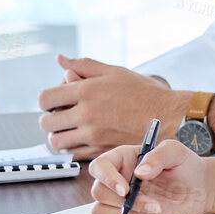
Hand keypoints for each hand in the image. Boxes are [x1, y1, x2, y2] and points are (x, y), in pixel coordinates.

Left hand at [38, 54, 187, 159]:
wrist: (169, 116)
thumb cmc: (145, 92)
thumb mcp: (115, 72)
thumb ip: (84, 66)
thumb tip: (60, 60)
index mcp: (87, 90)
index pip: (45, 99)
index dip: (47, 101)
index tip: (56, 102)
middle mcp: (87, 113)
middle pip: (47, 123)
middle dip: (51, 119)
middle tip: (63, 116)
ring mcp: (94, 134)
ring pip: (57, 141)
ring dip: (60, 135)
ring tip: (72, 129)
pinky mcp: (102, 149)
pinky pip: (73, 154)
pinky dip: (74, 148)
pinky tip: (84, 139)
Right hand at [87, 139, 208, 213]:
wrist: (200, 191)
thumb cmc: (186, 167)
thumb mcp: (176, 153)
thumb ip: (158, 156)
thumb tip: (139, 172)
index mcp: (122, 159)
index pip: (99, 166)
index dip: (107, 178)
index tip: (126, 189)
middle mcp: (116, 180)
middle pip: (98, 192)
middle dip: (123, 201)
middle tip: (154, 203)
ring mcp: (119, 201)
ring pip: (99, 211)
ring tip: (154, 209)